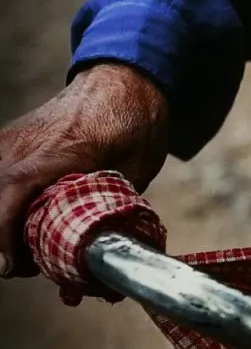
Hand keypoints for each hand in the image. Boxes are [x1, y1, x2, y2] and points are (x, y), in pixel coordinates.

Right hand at [0, 63, 169, 275]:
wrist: (121, 81)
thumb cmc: (134, 123)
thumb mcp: (137, 167)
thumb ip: (113, 204)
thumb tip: (105, 250)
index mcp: (64, 150)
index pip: (14, 189)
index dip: (4, 231)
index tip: (10, 264)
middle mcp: (26, 144)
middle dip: (2, 241)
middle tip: (26, 267)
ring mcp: (11, 140)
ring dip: (1, 225)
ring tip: (24, 252)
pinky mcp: (8, 142)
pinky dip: (1, 205)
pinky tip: (18, 225)